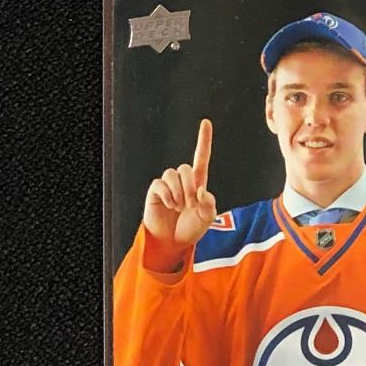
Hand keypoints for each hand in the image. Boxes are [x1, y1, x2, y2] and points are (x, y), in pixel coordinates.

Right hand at [141, 118, 217, 269]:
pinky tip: (170, 206)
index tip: (206, 122)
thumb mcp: (207, 218)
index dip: (203, 139)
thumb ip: (209, 203)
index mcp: (198, 182)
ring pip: (173, 174)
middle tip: (189, 205)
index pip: (201, 156)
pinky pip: (160, 184)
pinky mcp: (156, 191)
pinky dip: (167, 195)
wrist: (173, 243)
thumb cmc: (191, 229)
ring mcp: (168, 185)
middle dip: (190, 187)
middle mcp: (183, 180)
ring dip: (178, 192)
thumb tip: (201, 190)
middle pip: (186, 168)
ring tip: (178, 207)